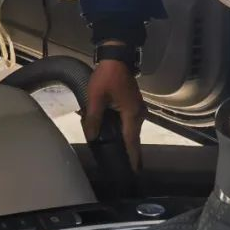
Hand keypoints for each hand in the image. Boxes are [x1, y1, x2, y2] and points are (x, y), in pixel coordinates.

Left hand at [82, 55, 144, 171]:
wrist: (116, 57)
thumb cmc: (106, 77)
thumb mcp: (95, 98)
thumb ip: (93, 118)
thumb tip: (91, 137)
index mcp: (131, 114)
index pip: (132, 141)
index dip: (132, 157)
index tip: (134, 171)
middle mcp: (138, 114)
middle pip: (132, 138)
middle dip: (127, 151)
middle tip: (122, 167)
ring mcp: (137, 108)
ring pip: (130, 130)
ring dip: (124, 140)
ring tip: (117, 153)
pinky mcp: (133, 104)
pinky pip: (129, 122)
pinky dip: (123, 130)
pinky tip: (113, 134)